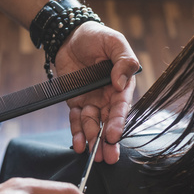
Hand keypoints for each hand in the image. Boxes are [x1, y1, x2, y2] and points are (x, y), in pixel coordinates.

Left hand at [54, 22, 138, 163]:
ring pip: (92, 125)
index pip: (120, 107)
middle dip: (108, 142)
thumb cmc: (97, 36)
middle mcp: (107, 97)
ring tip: (91, 156)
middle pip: (108, 123)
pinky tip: (79, 145)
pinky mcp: (75, 102)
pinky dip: (77, 133)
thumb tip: (121, 82)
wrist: (70, 35)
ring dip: (92, 141)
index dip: (117, 122)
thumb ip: (123, 60)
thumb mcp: (114, 42)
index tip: (113, 135)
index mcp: (121, 85)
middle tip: (108, 158)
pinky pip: (76, 121)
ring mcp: (91, 101)